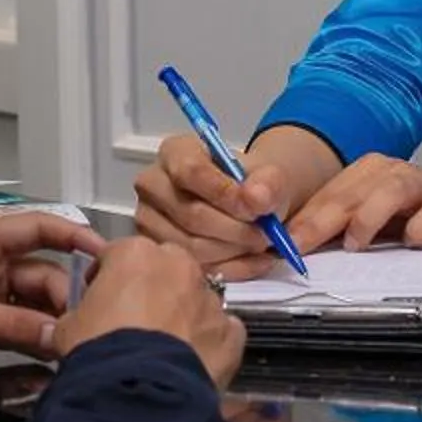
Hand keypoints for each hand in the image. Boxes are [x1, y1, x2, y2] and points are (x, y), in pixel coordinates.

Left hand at [0, 211, 108, 358]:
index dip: (74, 236)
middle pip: (43, 275)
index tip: (105, 255)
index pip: (39, 228)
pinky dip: (35, 341)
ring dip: (52, 326)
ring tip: (70, 348)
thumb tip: (58, 335)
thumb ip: (12, 324)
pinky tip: (49, 361)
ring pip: (35, 305)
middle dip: (64, 301)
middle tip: (79, 331)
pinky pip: (19, 330)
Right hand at [52, 239, 245, 388]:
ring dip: (182, 312)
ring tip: (163, 346)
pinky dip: (210, 339)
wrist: (139, 393)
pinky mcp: (230, 333)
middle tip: (134, 319)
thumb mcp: (68, 326)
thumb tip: (80, 320)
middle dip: (151, 286)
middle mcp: (179, 266)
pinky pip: (221, 329)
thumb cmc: (99, 350)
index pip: (116, 254)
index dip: (105, 277)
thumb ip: (78, 312)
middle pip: (164, 267)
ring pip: (194, 297)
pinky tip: (193, 359)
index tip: (98, 300)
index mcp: (136, 253)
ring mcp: (209, 299)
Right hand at [132, 124, 340, 280]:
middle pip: (192, 215)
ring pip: (194, 248)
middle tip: (268, 233)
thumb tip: (257, 199)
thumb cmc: (252, 184)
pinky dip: (233, 269)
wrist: (251, 202)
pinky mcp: (162, 252)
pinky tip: (254, 260)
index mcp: (175, 152)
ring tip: (261, 244)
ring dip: (236, 251)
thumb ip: (268, 183)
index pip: (191, 171)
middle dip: (236, 229)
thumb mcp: (270, 175)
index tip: (256, 209)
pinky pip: (198, 269)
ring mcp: (151, 221)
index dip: (225, 193)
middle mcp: (154, 185)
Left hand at [284, 155, 421, 254]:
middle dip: (320, 221)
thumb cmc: (421, 215)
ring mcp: (420, 185)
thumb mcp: (377, 220)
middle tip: (298, 246)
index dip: (301, 221)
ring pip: (387, 192)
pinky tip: (413, 241)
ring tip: (355, 244)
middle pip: (349, 194)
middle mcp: (389, 172)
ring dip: (367, 218)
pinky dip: (419, 226)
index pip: (326, 197)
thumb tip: (296, 249)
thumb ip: (343, 228)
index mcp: (366, 173)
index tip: (276, 246)